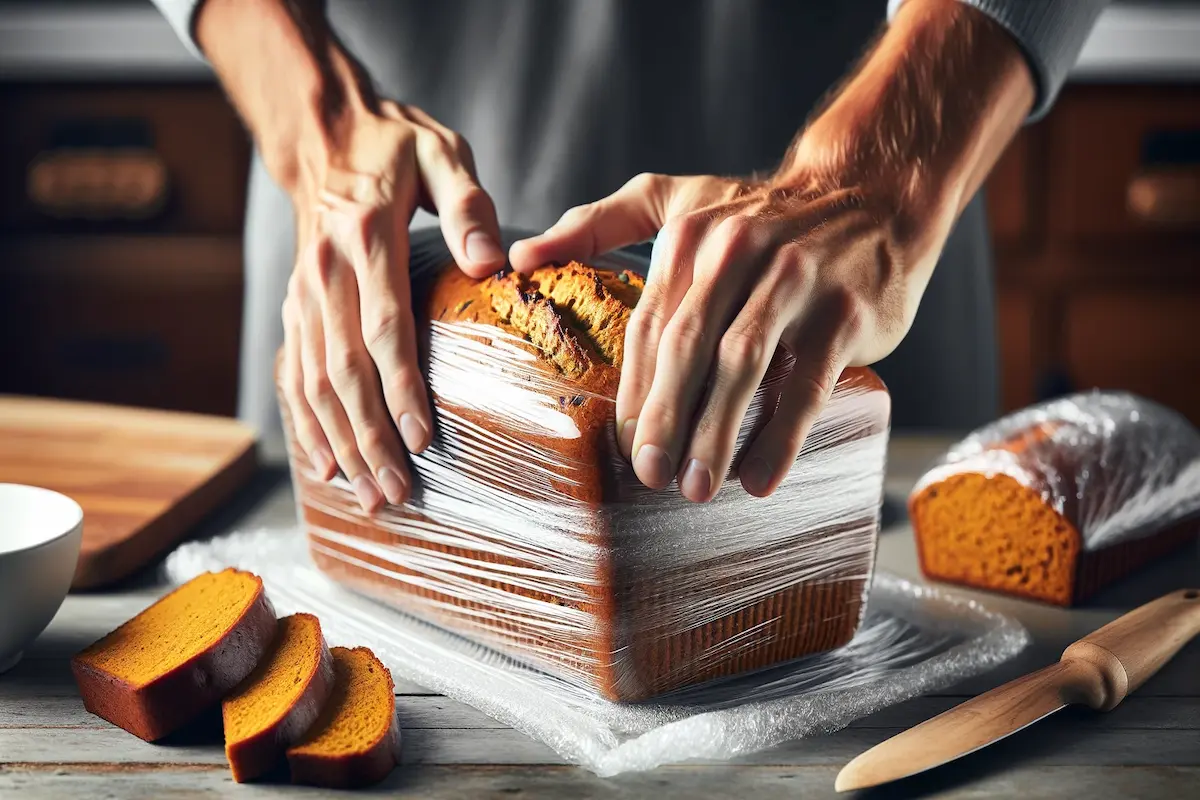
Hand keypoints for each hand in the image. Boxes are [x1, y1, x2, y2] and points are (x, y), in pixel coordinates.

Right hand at [279, 99, 505, 512]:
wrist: (326, 133)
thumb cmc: (396, 148)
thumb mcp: (442, 155)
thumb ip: (468, 206)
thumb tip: (491, 263)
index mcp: (366, 239)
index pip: (383, 329)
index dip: (401, 389)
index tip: (423, 439)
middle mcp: (325, 273)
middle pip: (343, 370)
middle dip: (370, 437)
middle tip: (399, 490)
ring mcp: (302, 292)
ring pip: (313, 381)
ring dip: (339, 442)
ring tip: (369, 494)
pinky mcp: (295, 305)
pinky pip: (294, 372)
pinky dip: (305, 422)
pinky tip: (324, 464)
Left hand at [510, 172, 922, 502]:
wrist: (872, 193)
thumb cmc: (764, 213)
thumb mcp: (678, 200)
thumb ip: (599, 222)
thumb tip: (519, 257)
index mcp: (691, 237)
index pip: (651, 328)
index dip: (634, 392)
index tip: (621, 448)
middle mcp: (739, 253)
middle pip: (688, 348)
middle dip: (664, 418)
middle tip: (649, 477)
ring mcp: (795, 281)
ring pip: (743, 365)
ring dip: (715, 433)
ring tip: (697, 490)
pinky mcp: (844, 312)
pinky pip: (808, 383)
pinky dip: (782, 434)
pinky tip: (759, 478)